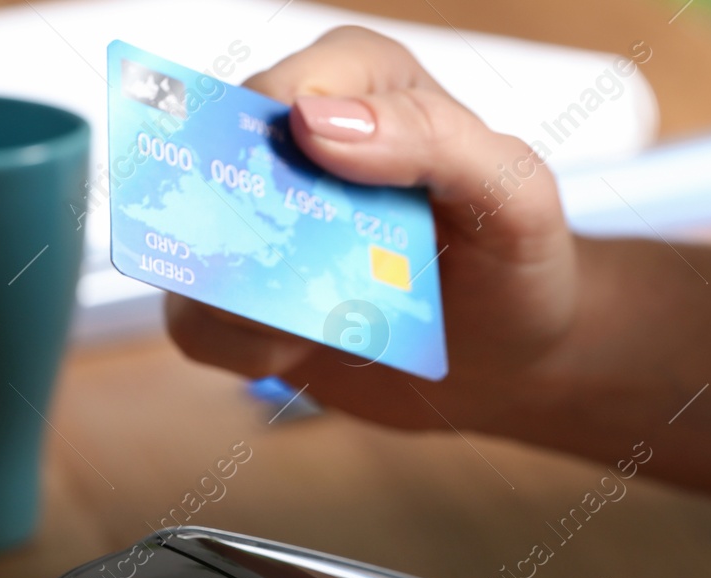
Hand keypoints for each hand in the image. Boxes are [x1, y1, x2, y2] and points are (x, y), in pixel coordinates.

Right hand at [165, 26, 578, 430]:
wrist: (515, 361)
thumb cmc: (519, 265)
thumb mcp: (516, 197)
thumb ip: (436, 141)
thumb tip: (320, 122)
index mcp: (367, 83)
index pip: (289, 83)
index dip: (285, 128)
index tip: (318, 178)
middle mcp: (302, 143)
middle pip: (216, 157)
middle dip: (248, 221)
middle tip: (300, 263)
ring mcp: (265, 220)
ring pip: (191, 243)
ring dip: (247, 294)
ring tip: (324, 316)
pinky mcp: (246, 296)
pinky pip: (197, 322)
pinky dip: (245, 345)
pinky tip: (309, 344)